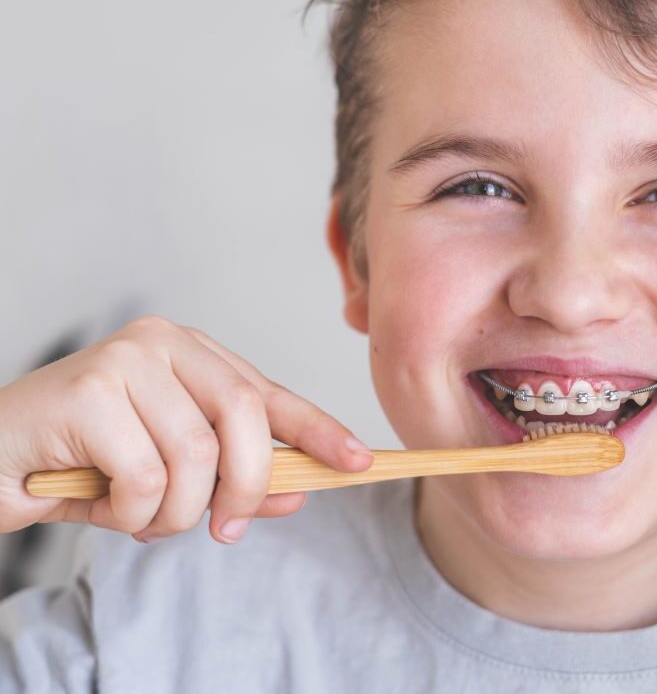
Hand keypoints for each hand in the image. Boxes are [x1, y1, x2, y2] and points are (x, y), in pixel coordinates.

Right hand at [0, 315, 372, 543]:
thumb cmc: (86, 461)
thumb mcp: (171, 474)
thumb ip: (231, 478)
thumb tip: (297, 494)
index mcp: (192, 354)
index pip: (268, 393)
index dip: (317, 430)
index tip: (357, 461)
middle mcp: (164, 343)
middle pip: (244, 417)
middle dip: (246, 485)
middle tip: (226, 527)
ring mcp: (126, 359)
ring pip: (194, 457)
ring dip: (173, 513)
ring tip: (140, 517)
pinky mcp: (88, 389)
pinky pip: (144, 476)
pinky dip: (131, 514)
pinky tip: (102, 506)